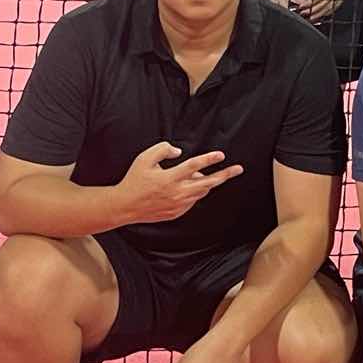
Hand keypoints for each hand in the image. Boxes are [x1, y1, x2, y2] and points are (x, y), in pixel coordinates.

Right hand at [113, 141, 242, 224]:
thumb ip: (163, 150)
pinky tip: (190, 186)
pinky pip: (192, 200)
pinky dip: (195, 192)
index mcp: (169, 178)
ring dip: (208, 182)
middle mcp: (176, 193)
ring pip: (201, 192)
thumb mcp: (144, 159)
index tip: (221, 155)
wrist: (124, 206)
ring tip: (210, 174)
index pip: (193, 166)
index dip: (208, 159)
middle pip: (207, 183)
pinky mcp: (176, 213)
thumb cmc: (134, 180)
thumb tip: (179, 152)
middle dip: (224, 175)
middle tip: (238, 169)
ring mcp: (177, 205)